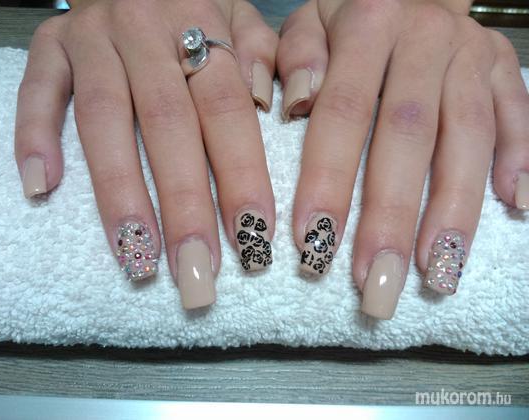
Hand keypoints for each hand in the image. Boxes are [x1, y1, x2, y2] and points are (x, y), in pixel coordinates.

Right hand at [14, 0, 277, 308]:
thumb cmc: (194, 6)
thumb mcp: (240, 15)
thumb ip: (261, 55)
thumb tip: (269, 104)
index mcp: (201, 21)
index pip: (227, 109)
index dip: (241, 175)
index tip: (252, 238)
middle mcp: (145, 30)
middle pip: (167, 125)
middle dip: (184, 205)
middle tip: (196, 272)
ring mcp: (91, 38)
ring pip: (104, 120)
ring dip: (119, 193)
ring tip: (135, 256)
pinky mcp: (49, 45)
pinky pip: (38, 91)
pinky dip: (35, 136)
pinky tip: (41, 187)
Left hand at [278, 0, 528, 317]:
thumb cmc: (348, 17)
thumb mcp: (309, 20)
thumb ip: (297, 56)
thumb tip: (296, 102)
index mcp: (369, 22)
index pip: (343, 112)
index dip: (328, 181)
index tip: (313, 244)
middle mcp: (425, 38)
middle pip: (409, 136)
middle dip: (392, 218)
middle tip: (376, 285)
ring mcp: (471, 54)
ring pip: (467, 138)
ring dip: (454, 211)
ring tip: (438, 274)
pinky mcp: (502, 67)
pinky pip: (518, 115)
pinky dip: (520, 160)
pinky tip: (516, 208)